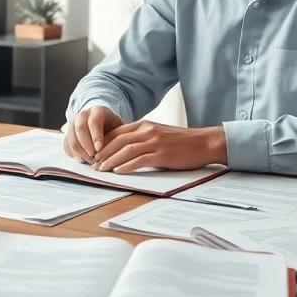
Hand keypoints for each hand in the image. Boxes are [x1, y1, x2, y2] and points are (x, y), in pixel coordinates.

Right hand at [62, 105, 123, 161]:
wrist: (102, 121)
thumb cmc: (112, 126)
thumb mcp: (119, 127)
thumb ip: (119, 135)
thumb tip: (118, 150)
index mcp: (97, 111)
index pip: (94, 122)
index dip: (96, 136)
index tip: (99, 149)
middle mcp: (82, 115)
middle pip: (79, 129)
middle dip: (86, 145)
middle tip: (93, 157)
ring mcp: (73, 124)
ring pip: (71, 138)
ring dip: (80, 152)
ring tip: (90, 160)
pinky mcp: (67, 134)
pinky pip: (66, 145)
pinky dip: (73, 154)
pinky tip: (83, 159)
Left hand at [91, 121, 226, 173]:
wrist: (204, 143)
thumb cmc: (182, 142)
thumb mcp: (159, 135)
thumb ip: (142, 138)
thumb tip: (125, 149)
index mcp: (144, 125)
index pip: (116, 132)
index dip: (103, 143)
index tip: (94, 154)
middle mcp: (147, 131)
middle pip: (117, 140)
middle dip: (102, 153)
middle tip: (92, 164)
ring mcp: (154, 142)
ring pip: (125, 149)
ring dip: (110, 160)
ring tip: (101, 169)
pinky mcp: (162, 154)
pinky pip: (140, 159)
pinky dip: (126, 166)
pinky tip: (118, 171)